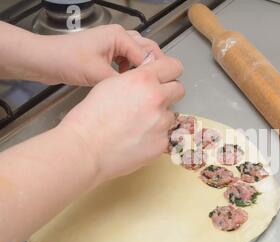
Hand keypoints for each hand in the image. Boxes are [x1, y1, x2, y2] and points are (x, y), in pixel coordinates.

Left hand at [37, 24, 162, 85]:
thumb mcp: (99, 75)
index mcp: (119, 36)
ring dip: (142, 68)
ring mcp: (113, 43)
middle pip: (148, 50)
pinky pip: (127, 59)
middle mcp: (119, 36)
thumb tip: (143, 91)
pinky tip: (126, 80)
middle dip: (153, 67)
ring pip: (138, 54)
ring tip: (143, 85)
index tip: (158, 89)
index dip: (154, 73)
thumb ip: (124, 81)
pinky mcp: (107, 52)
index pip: (148, 55)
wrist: (44, 60)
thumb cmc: (67, 61)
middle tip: (156, 87)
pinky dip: (130, 69)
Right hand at [59, 55, 184, 184]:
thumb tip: (149, 80)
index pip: (173, 66)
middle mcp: (156, 99)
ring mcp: (161, 123)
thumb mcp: (110, 84)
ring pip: (171, 115)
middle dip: (169, 93)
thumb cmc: (90, 119)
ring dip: (160, 117)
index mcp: (143, 80)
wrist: (86, 149)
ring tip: (138, 125)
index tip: (168, 76)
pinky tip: (136, 139)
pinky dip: (154, 137)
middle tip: (154, 101)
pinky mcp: (161, 143)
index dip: (170, 71)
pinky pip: (164, 136)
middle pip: (179, 89)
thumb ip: (136, 79)